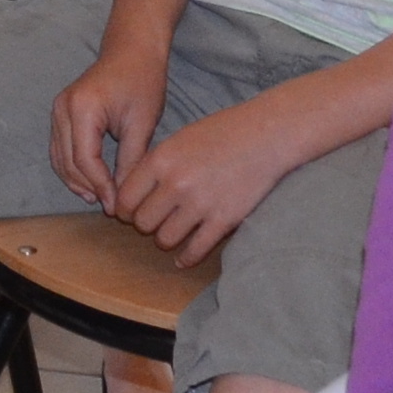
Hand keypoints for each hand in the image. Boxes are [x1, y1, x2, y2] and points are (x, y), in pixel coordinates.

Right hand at [43, 34, 171, 204]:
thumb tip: (123, 195)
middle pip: (68, 161)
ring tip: (99, 199)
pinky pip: (59, 148)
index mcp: (83, 109)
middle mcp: (63, 109)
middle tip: (110, 207)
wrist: (132, 50)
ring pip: (59, 157)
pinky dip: (71, 168)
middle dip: (88, 187)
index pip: (85, 160)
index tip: (116, 205)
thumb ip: (130, 160)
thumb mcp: (142, 123)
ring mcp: (57, 110)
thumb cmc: (142, 80)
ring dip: (76, 181)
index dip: (100, 186)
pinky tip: (89, 182)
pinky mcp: (60, 113)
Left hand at [108, 90, 307, 266]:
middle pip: (143, 222)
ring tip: (172, 233)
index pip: (126, 198)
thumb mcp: (179, 140)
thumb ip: (155, 165)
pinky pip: (195, 250)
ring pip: (165, 239)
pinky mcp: (223, 220)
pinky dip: (186, 258)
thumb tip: (132, 193)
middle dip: (146, 224)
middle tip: (155, 220)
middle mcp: (176, 184)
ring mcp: (200, 204)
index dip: (126, 209)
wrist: (267, 135)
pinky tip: (183, 259)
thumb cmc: (223, 133)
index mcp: (161, 160)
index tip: (132, 212)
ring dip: (166, 239)